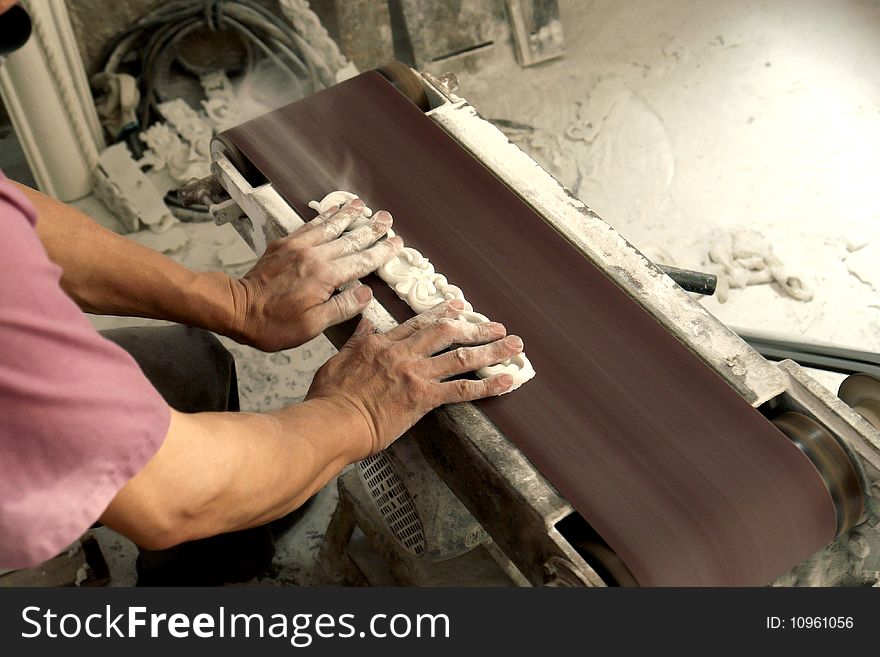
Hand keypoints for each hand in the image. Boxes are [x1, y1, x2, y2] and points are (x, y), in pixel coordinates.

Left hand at [227, 199, 402, 350]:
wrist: (237, 309)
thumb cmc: (274, 324)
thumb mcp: (313, 325)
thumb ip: (342, 307)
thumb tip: (366, 293)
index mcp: (325, 276)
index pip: (362, 261)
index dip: (382, 252)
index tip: (397, 243)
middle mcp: (314, 256)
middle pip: (350, 239)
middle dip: (371, 228)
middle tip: (387, 218)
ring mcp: (297, 247)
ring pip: (329, 226)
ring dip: (347, 215)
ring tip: (361, 204)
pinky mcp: (284, 245)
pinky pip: (309, 226)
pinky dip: (323, 217)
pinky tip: (331, 212)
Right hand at [306, 300, 521, 456]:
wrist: (332, 421)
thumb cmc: (329, 398)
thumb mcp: (338, 360)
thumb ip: (357, 340)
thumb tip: (364, 321)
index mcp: (382, 344)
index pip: (418, 323)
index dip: (442, 314)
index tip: (459, 307)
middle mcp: (403, 354)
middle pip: (446, 333)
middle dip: (475, 328)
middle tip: (496, 326)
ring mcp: (415, 374)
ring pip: (461, 356)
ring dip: (490, 350)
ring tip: (513, 346)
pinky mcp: (423, 398)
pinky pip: (462, 390)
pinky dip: (487, 385)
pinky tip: (507, 381)